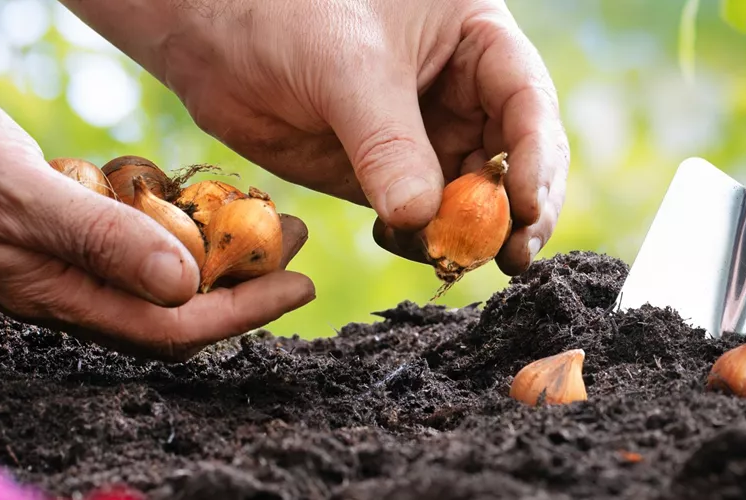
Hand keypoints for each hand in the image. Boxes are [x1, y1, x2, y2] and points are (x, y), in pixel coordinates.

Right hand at [0, 71, 314, 360]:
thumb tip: (185, 286)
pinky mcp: (49, 224)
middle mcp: (61, 289)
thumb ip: (101, 238)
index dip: (244, 313)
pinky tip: (186, 190)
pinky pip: (123, 236)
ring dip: (212, 247)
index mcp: (54, 296)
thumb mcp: (20, 191)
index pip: (170, 329)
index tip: (302, 284)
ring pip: (153, 271)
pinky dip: (164, 218)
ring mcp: (53, 258)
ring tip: (261, 211)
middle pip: (173, 308)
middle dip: (242, 280)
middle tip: (297, 235)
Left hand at [63, 0, 569, 274]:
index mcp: (476, 40)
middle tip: (511, 256)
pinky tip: (405, 243)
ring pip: (473, 197)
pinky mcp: (387, 175)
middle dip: (517, 209)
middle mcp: (464, 90)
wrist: (210, 35)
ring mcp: (427, 136)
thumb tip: (421, 221)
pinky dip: (422, 241)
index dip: (535, 157)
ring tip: (452, 257)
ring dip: (470, 234)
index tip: (526, 207)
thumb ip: (388, 144)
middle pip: (515, 159)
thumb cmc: (286, 15)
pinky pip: (422, 219)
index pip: (527, 102)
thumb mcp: (348, 68)